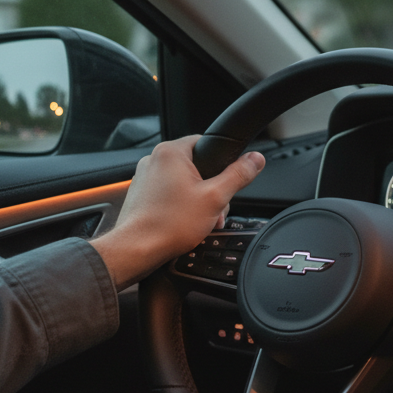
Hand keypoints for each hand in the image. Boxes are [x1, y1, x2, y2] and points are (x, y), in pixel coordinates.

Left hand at [93, 136, 265, 289]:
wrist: (137, 249)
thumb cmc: (169, 224)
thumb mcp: (216, 198)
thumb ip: (238, 175)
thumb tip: (255, 159)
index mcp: (171, 153)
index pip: (205, 142)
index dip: (222, 162)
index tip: (227, 179)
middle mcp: (154, 160)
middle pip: (196, 166)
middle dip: (211, 188)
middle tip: (214, 208)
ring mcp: (145, 178)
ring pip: (184, 182)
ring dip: (198, 200)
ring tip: (200, 220)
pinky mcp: (142, 195)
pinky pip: (169, 194)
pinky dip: (181, 206)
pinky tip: (185, 223)